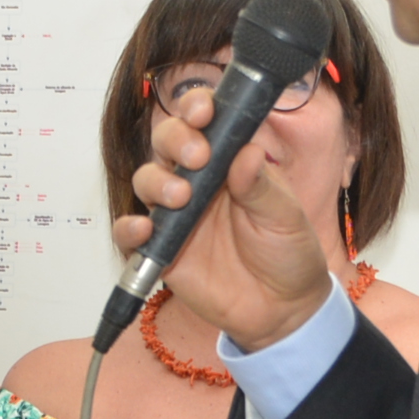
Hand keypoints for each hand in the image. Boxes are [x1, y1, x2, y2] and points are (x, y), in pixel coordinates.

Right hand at [118, 85, 333, 353]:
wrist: (282, 310)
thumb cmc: (288, 254)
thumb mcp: (286, 216)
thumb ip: (261, 185)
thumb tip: (246, 152)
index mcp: (230, 162)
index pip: (205, 122)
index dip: (196, 108)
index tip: (203, 112)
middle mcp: (198, 182)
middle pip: (168, 143)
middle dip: (174, 139)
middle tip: (195, 156)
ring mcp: (176, 214)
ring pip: (147, 180)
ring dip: (157, 181)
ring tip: (180, 198)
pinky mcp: (161, 249)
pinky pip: (131, 234)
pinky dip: (129, 229)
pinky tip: (144, 230)